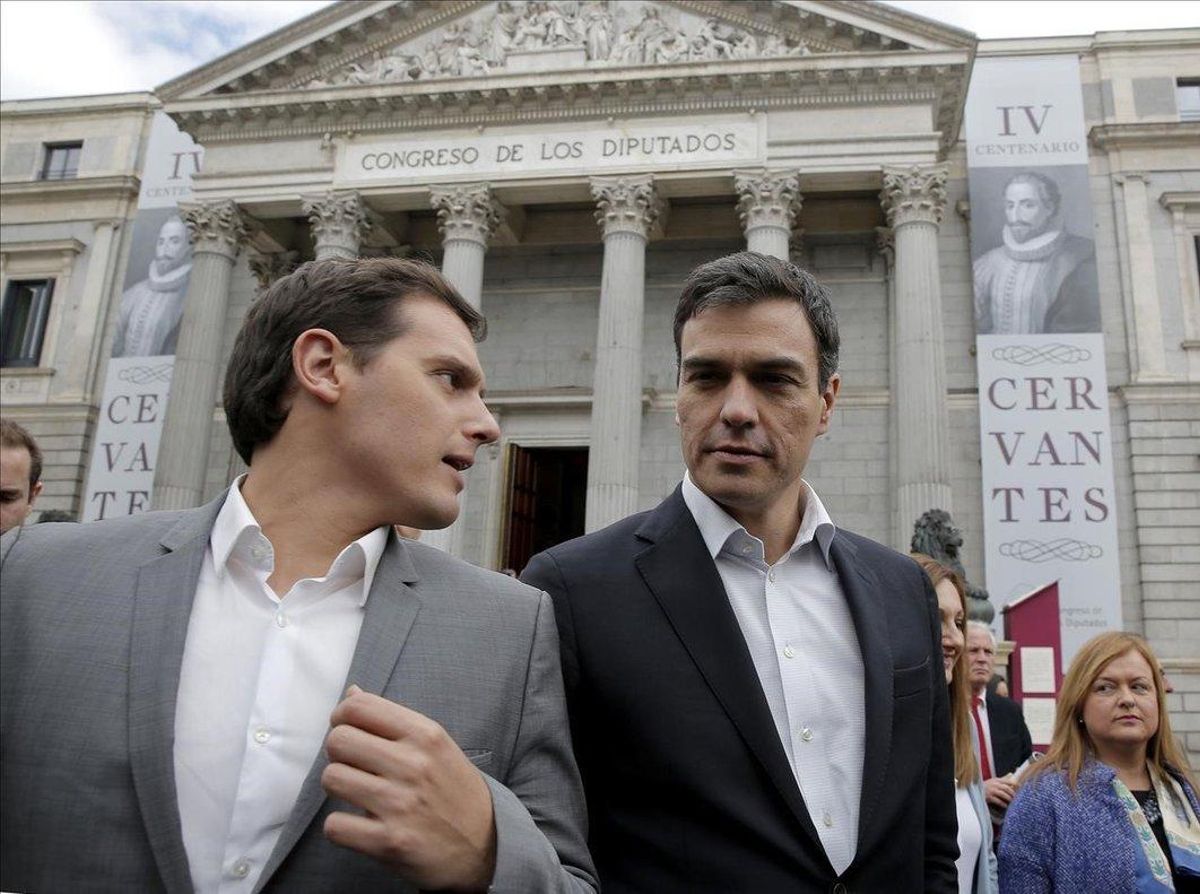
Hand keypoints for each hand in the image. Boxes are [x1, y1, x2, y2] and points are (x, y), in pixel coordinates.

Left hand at [321, 686, 496, 890]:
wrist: (486, 844)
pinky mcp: (389, 842)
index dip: (341, 716)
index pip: (359, 707)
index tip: (347, 729)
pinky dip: (341, 827)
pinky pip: (334, 826)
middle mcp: (413, 764)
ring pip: (332, 778)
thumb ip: (392, 719)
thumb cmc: (454, 790)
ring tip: (359, 793)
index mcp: (425, 734)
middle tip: (354, 765)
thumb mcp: (435, 745)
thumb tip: (351, 693)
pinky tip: (360, 824)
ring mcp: (401, 804)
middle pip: (338, 740)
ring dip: (339, 788)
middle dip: (338, 753)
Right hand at [983, 775, 1016, 807]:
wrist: (976, 791)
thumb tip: (1011, 774)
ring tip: (1012, 801)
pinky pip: (998, 801)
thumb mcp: (994, 780)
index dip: (1014, 784)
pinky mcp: (989, 797)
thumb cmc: (986, 786)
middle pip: (1006, 788)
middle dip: (1012, 793)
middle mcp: (994, 784)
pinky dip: (1003, 803)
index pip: (1007, 781)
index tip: (1019, 787)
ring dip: (1009, 798)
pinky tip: (1006, 805)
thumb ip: (1003, 778)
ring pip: (1003, 794)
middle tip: (1017, 797)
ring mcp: (991, 790)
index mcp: (996, 780)